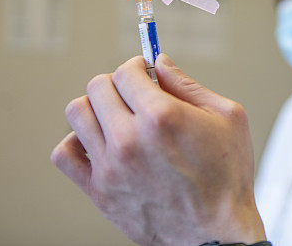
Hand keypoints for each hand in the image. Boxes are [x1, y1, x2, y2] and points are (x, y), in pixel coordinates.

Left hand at [51, 54, 265, 245]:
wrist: (218, 232)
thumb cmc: (228, 175)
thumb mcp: (226, 117)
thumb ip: (188, 85)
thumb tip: (160, 62)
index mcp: (162, 116)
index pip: (126, 71)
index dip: (137, 67)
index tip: (145, 74)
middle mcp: (130, 139)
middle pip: (97, 86)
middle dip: (117, 82)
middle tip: (133, 94)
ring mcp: (110, 167)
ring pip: (77, 113)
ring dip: (95, 107)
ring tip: (115, 116)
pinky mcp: (99, 191)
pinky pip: (64, 154)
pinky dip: (76, 141)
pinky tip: (100, 143)